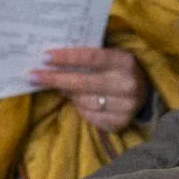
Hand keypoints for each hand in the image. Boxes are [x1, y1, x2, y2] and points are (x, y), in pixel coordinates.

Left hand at [29, 48, 146, 131]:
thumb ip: (89, 55)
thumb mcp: (111, 56)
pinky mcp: (120, 123)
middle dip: (54, 79)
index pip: (91, 57)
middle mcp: (127, 84)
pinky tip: (79, 101)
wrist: (146, 91)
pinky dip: (79, 108)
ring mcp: (126, 106)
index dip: (67, 57)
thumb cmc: (119, 69)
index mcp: (125, 61)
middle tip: (32, 76)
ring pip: (83, 101)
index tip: (44, 58)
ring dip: (67, 94)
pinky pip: (89, 116)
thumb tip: (52, 58)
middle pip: (82, 82)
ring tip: (61, 87)